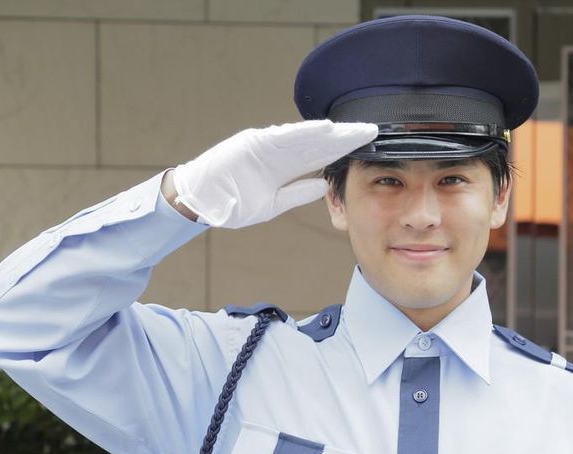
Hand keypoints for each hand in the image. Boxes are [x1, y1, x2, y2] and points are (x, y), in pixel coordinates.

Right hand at [171, 120, 377, 227]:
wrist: (201, 201)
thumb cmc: (233, 202)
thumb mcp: (273, 203)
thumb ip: (297, 193)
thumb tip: (323, 187)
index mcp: (286, 169)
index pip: (321, 158)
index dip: (343, 152)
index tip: (366, 148)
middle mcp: (280, 154)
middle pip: (318, 144)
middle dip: (344, 138)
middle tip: (371, 131)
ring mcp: (267, 146)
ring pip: (305, 138)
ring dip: (331, 133)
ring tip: (354, 130)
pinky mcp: (254, 143)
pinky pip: (283, 137)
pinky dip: (304, 133)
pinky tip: (325, 130)